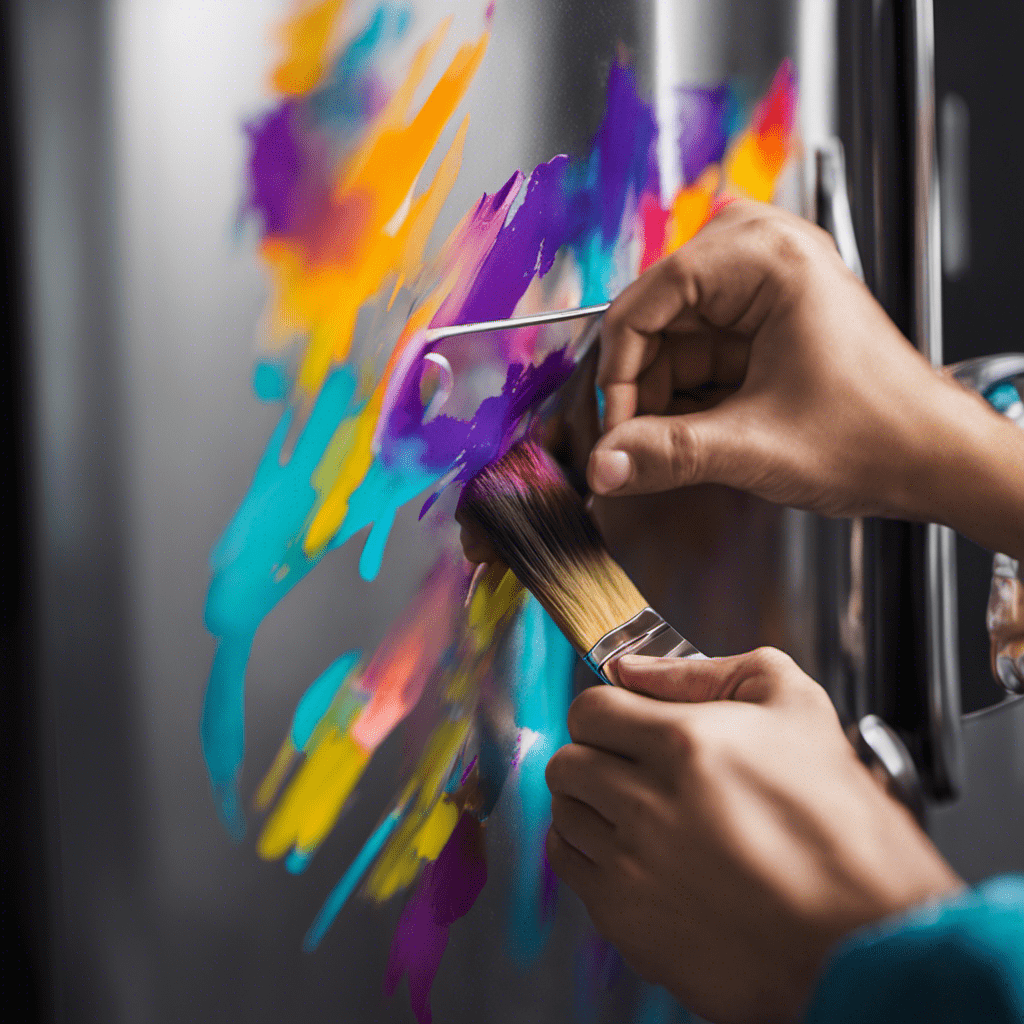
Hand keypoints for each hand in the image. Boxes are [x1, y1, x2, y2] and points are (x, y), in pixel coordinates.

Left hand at [545, 648, 961, 1023]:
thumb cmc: (843, 829)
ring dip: (592, 806)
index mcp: (685, 745)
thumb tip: (637, 669)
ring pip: (565, 814)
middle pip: (567, 762)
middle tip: (634, 768)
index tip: (627, 723)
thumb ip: (708, 670)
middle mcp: (649, 806)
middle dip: (596, 756)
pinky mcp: (629, 922)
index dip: (609, 710)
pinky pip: (571, 871)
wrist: (868, 941)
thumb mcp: (797, 707)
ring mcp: (633, 869)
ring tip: (643, 813)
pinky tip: (638, 854)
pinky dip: (592, 855)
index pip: (590, 708)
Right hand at [590, 200, 1023, 559]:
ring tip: (668, 442)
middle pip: (657, 314)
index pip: (648, 295)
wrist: (929, 459)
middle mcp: (765, 255)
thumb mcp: (756, 448)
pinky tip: (694, 428)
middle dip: (642, 383)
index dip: (619, 367)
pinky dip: (685, 390)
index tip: (613, 422)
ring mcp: (765, 284)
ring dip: (661, 390)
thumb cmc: (878, 434)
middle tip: (633, 438)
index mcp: (769, 260)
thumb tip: (603, 465)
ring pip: (672, 334)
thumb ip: (667, 455)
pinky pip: (697, 347)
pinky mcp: (764, 317)